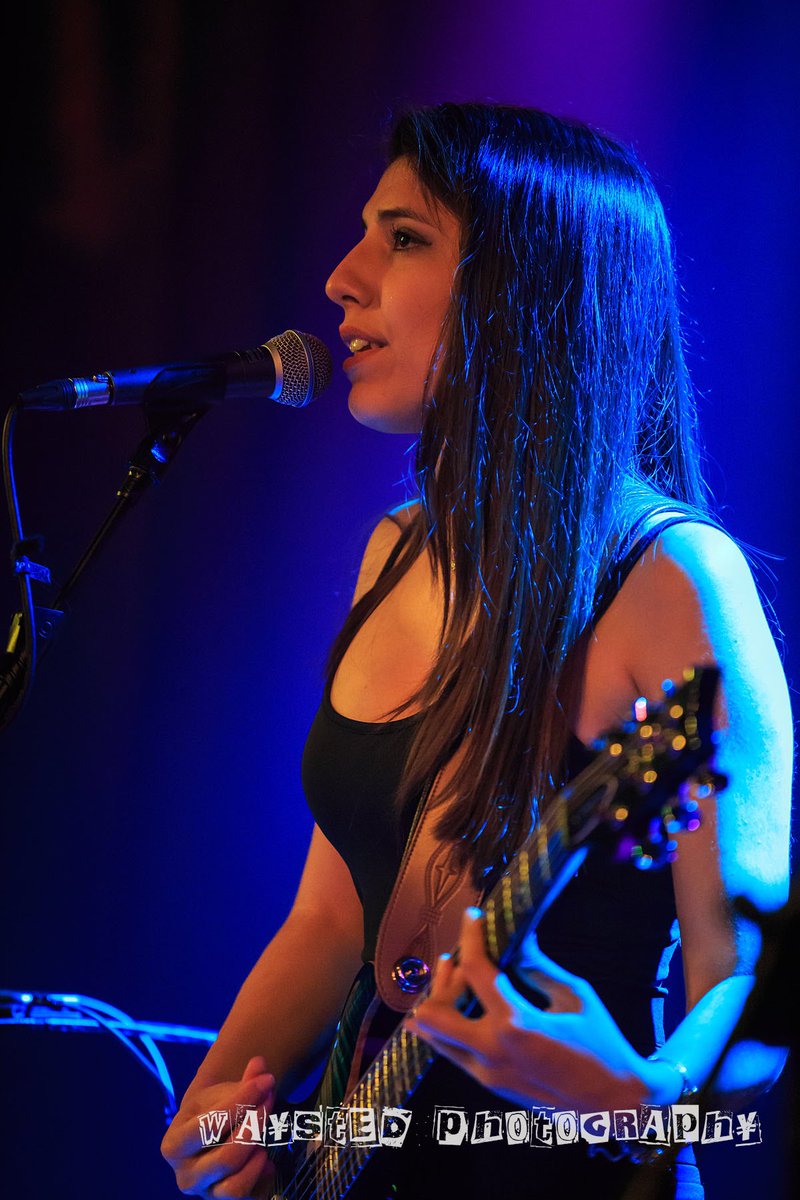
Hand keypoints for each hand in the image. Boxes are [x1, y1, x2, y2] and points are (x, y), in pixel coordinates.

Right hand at [161, 1056, 276, 1197]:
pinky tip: (265, 1158)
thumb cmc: (217, 1113)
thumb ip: (244, 1080)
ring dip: (257, 1157)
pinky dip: (261, 1177)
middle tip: (270, 1102)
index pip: (209, 1126)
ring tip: (264, 1136)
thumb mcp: (224, 1094)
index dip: (241, 1102)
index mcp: (174, 1145)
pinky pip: (247, 1198)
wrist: (214, 1139)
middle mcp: (185, 1177)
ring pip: (234, 1187)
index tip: (266, 1081)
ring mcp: (205, 1195)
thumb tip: (260, 1064)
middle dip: (255, 1126)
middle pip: (226, 1158)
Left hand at [406, 908, 660, 1111]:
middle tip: (461, 961)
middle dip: (442, 981)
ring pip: (433, 1036)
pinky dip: (452, 1024)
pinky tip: (468, 1004)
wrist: (613, 1103)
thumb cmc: (600, 1044)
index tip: (473, 916)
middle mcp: (491, 1051)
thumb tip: (517, 937)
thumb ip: (538, 967)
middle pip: (431, 1013)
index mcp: (516, 1025)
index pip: (475, 971)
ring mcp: (486, 1073)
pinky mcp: (489, 1083)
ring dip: (440, 1003)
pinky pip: (453, 1049)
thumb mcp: (574, 997)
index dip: (471, 936)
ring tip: (458, 976)